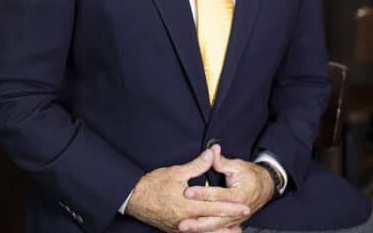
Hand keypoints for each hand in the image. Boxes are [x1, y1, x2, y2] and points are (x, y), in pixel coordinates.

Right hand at [125, 148, 250, 232]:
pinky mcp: (174, 229)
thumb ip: (197, 165)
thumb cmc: (154, 184)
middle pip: (213, 222)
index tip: (245, 206)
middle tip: (245, 219)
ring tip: (234, 231)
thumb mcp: (177, 172)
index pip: (216, 207)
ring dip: (220, 231)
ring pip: (204, 232)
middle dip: (230, 220)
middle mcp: (186, 219)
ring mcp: (180, 227)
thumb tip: (211, 154)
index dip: (232, 207)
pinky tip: (210, 231)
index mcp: (189, 205)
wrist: (134, 198)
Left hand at [179, 145, 274, 231]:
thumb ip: (221, 161)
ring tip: (185, 228)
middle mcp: (238, 211)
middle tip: (182, 222)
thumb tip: (210, 152)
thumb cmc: (251, 175)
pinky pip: (220, 229)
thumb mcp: (237, 165)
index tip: (187, 192)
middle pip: (215, 218)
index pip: (217, 195)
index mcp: (238, 195)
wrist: (266, 186)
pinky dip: (209, 231)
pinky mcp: (234, 222)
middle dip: (198, 221)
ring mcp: (236, 219)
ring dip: (201, 229)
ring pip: (216, 227)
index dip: (201, 194)